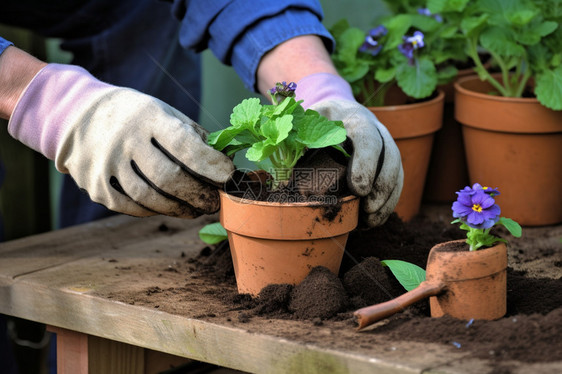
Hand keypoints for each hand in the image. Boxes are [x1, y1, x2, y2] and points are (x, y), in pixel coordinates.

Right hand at [8, 63, 233, 217]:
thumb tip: (223, 164)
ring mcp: (106, 164)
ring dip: (180, 209)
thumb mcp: (163, 112)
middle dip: (199, 194)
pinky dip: (155, 210)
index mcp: (147, 117)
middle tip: (215, 202)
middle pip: (169, 178)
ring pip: (150, 198)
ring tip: (197, 209)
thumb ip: (193, 135)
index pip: (185, 145)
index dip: (211, 165)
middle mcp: (124, 139)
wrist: (77, 114)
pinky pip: (132, 207)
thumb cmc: (135, 115)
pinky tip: (170, 208)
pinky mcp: (95, 186)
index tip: (230, 177)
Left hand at [296, 73, 402, 226]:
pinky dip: (387, 203)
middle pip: (391, 156)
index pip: (367, 137)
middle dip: (382, 186)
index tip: (358, 189)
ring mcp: (386, 145)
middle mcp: (377, 129)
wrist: (335, 112)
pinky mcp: (388, 162)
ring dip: (387, 199)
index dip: (366, 163)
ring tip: (371, 220)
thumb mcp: (304, 119)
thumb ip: (294, 136)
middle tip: (367, 208)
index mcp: (353, 117)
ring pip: (397, 172)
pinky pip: (396, 183)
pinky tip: (372, 220)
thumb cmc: (315, 119)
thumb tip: (280, 164)